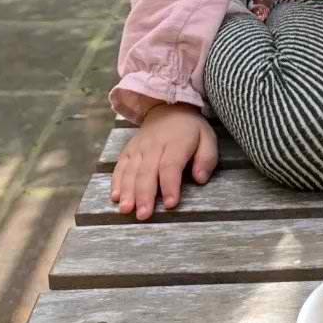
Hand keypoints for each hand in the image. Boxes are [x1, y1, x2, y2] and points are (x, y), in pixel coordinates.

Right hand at [110, 103, 218, 220]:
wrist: (168, 108)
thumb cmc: (190, 129)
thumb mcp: (207, 138)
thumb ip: (207, 158)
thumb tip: (200, 179)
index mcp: (176, 142)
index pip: (171, 166)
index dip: (170, 185)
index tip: (171, 203)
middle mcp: (154, 145)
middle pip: (147, 171)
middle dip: (145, 194)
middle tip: (143, 215)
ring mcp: (138, 148)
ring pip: (131, 171)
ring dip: (128, 191)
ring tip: (126, 209)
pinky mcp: (128, 150)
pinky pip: (120, 166)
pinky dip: (116, 181)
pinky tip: (115, 197)